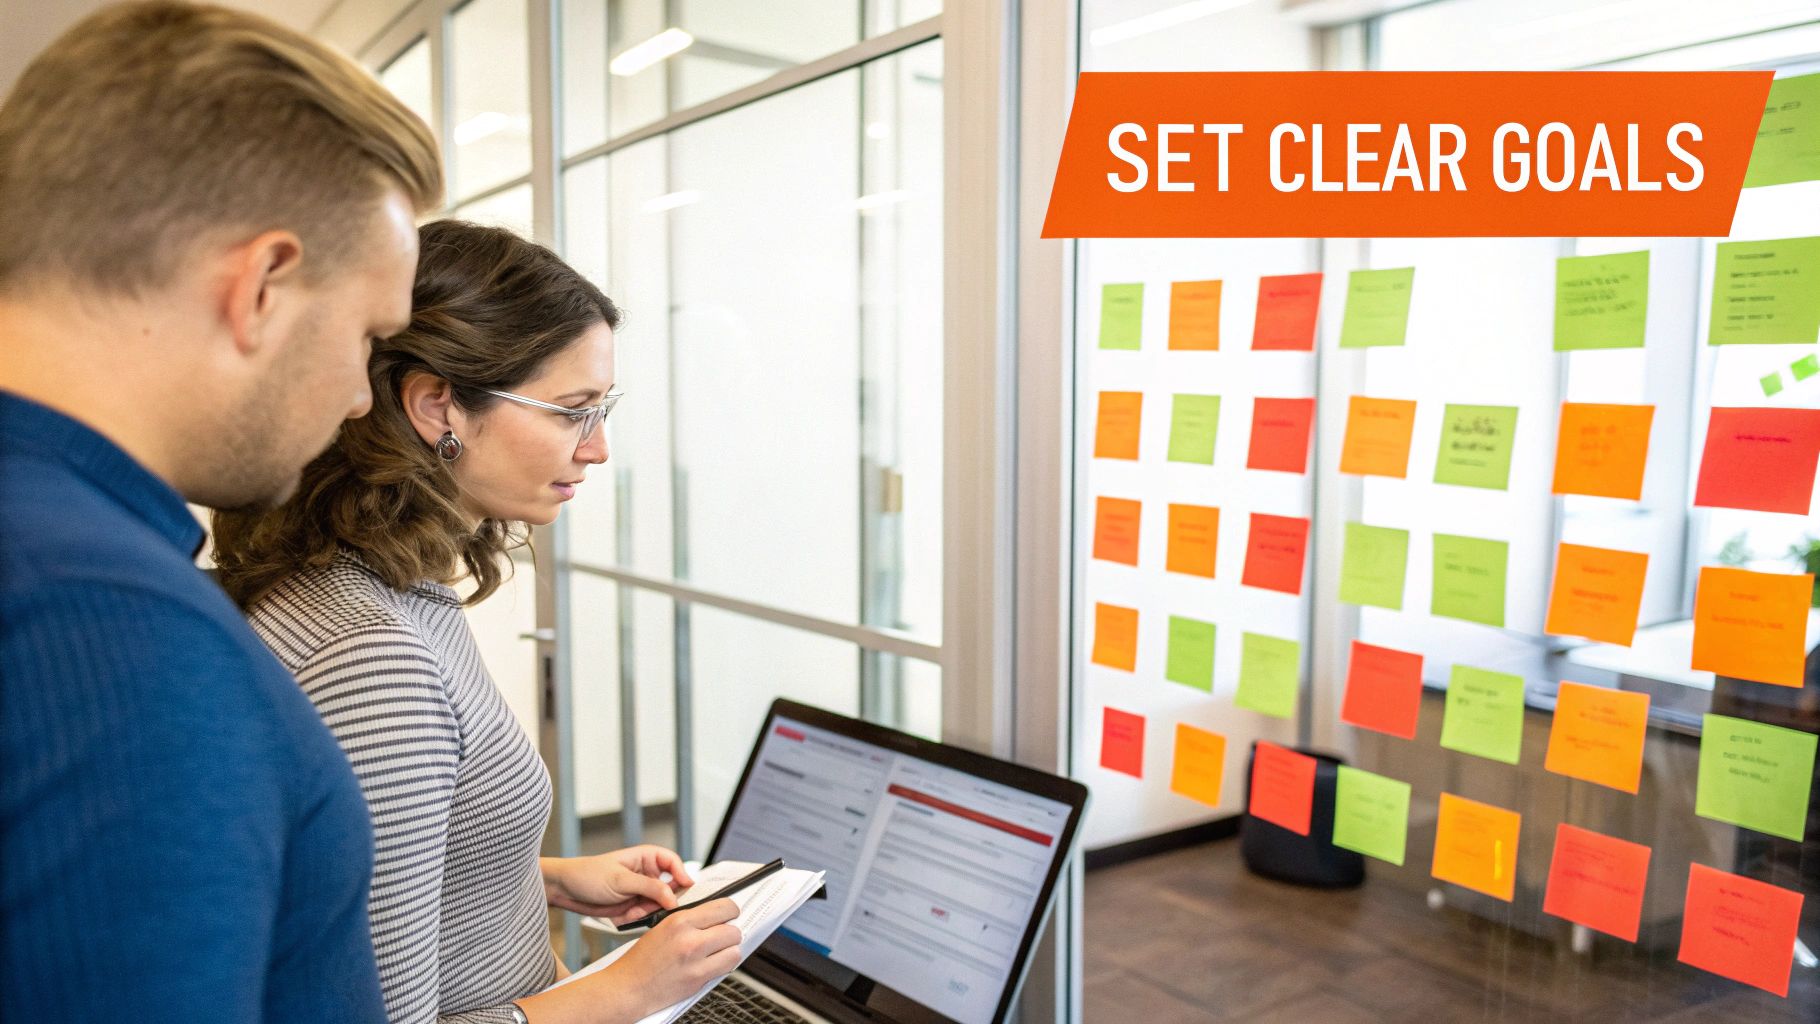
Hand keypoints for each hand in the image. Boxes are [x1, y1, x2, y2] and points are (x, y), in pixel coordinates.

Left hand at [542, 846, 694, 923]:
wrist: (565, 891)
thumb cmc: (588, 875)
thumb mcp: (621, 880)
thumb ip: (650, 888)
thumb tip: (673, 897)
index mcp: (646, 858)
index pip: (674, 863)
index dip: (683, 875)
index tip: (687, 888)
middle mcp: (647, 874)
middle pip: (672, 887)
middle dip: (665, 899)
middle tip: (659, 907)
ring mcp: (640, 892)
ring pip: (659, 905)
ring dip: (648, 911)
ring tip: (632, 911)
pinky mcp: (633, 907)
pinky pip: (646, 916)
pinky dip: (638, 918)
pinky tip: (624, 916)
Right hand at [600, 899, 742, 1014]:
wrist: (629, 987)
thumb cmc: (642, 959)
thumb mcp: (663, 927)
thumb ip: (690, 921)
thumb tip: (715, 917)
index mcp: (680, 921)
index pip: (723, 907)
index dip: (730, 911)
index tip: (729, 915)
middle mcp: (690, 939)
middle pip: (733, 929)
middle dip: (730, 932)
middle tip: (723, 935)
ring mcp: (696, 961)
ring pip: (735, 949)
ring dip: (730, 949)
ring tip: (719, 951)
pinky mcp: (698, 979)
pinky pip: (727, 967)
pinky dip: (725, 964)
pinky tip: (714, 963)